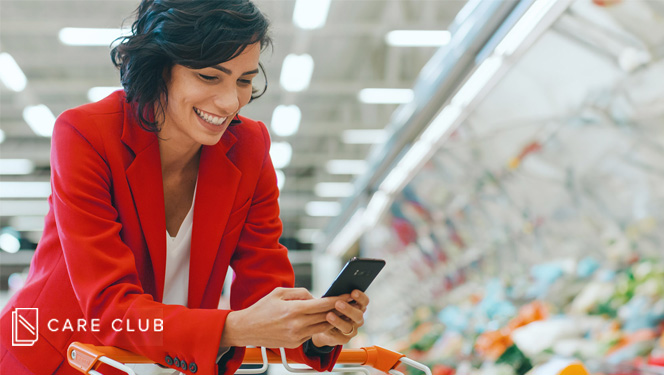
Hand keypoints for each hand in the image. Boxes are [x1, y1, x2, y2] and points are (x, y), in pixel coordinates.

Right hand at [221, 287, 345, 348]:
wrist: (246, 329)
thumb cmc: (261, 308)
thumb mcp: (279, 293)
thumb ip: (300, 293)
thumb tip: (315, 297)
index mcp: (294, 310)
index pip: (323, 304)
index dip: (338, 299)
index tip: (348, 294)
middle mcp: (297, 325)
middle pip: (326, 316)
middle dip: (339, 309)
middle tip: (350, 302)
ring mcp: (297, 336)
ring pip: (322, 327)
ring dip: (332, 319)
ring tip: (340, 310)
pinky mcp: (296, 343)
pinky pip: (312, 333)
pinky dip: (318, 326)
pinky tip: (322, 319)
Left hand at [311, 290, 368, 346]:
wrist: (321, 325)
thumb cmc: (329, 308)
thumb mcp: (332, 301)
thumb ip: (336, 296)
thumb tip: (334, 291)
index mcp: (358, 307)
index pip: (364, 302)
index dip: (361, 297)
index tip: (353, 292)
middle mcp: (358, 319)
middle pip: (358, 314)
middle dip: (348, 309)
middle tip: (338, 303)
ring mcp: (352, 330)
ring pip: (348, 326)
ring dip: (338, 321)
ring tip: (329, 315)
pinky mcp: (344, 339)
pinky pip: (339, 336)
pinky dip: (332, 330)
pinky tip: (326, 325)